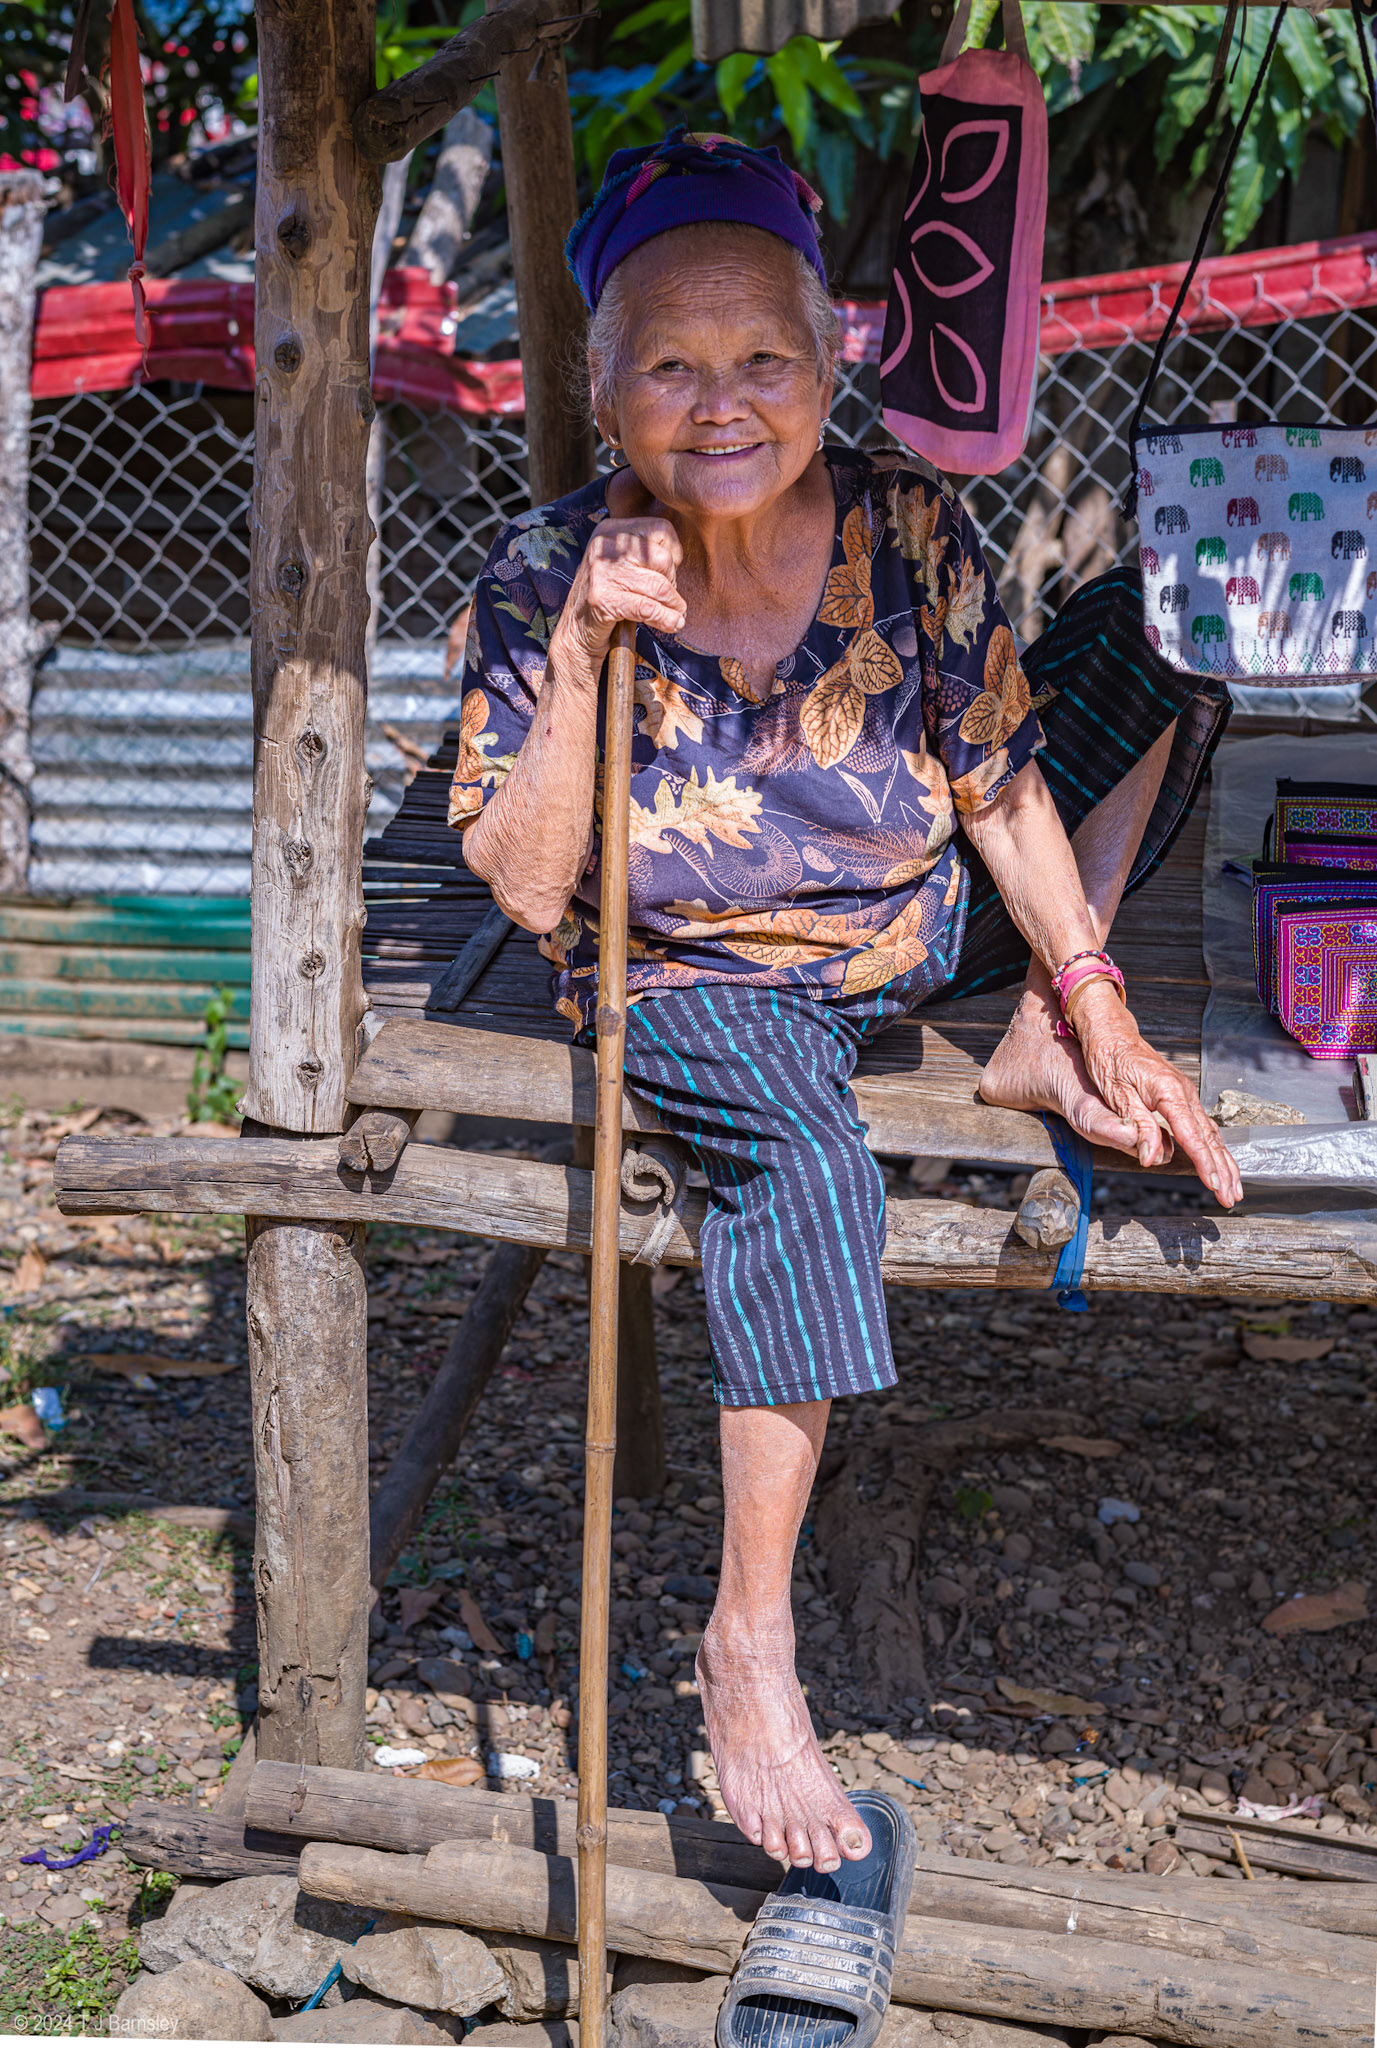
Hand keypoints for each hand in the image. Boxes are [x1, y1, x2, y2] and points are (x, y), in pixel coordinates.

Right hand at [552, 516, 685, 682]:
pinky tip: (672, 624)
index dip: (674, 552)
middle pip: (663, 558)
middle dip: (673, 582)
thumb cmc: (607, 596)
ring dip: (674, 605)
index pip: (661, 529)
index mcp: (610, 530)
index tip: (669, 572)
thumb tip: (678, 556)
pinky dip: (666, 619)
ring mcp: (601, 572)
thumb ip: (645, 552)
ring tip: (676, 614)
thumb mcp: (622, 564)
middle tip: (669, 598)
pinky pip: (648, 608)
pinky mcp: (602, 599)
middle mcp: (604, 546)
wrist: (575, 631)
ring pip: (660, 585)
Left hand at [1071, 981, 1241, 1206]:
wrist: (1110, 1033)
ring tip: (1234, 1187)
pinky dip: (1213, 1146)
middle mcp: (1183, 1092)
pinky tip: (1219, 1159)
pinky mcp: (1180, 1095)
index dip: (1205, 1163)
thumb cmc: (1109, 1060)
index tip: (1215, 1186)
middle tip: (1232, 1198)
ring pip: (1210, 1132)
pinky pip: (1202, 1125)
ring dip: (1224, 1161)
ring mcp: (1184, 1093)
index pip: (1192, 1136)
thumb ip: (1138, 1126)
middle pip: (1210, 1138)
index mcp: (1169, 1092)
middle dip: (1223, 1170)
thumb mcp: (1117, 1094)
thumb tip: (1152, 1158)